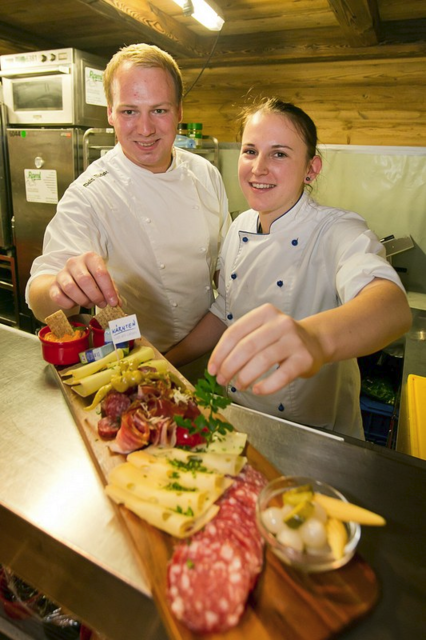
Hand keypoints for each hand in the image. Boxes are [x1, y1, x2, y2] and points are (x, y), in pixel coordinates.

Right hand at [49, 252, 119, 309]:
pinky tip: (75, 303)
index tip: (113, 303)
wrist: (69, 280)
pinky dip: (69, 304)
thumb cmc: (91, 280)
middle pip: (85, 280)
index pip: (100, 272)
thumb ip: (112, 291)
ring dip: (83, 301)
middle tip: (101, 304)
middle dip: (96, 296)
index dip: (108, 290)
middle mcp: (74, 262)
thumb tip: (117, 303)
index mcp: (90, 258)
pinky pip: (59, 297)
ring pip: (71, 289)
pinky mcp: (53, 286)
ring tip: (90, 304)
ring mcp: (61, 273)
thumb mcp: (103, 282)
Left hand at [208, 303, 324, 394]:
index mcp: (264, 313)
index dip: (220, 353)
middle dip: (230, 367)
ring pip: (262, 360)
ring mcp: (294, 340)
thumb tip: (217, 366)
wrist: (316, 342)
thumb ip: (242, 342)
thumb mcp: (262, 330)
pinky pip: (282, 375)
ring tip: (238, 386)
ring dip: (245, 377)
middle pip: (247, 346)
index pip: (235, 332)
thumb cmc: (281, 339)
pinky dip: (266, 386)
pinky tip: (256, 390)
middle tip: (222, 380)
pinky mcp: (304, 358)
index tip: (212, 369)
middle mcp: (280, 323)